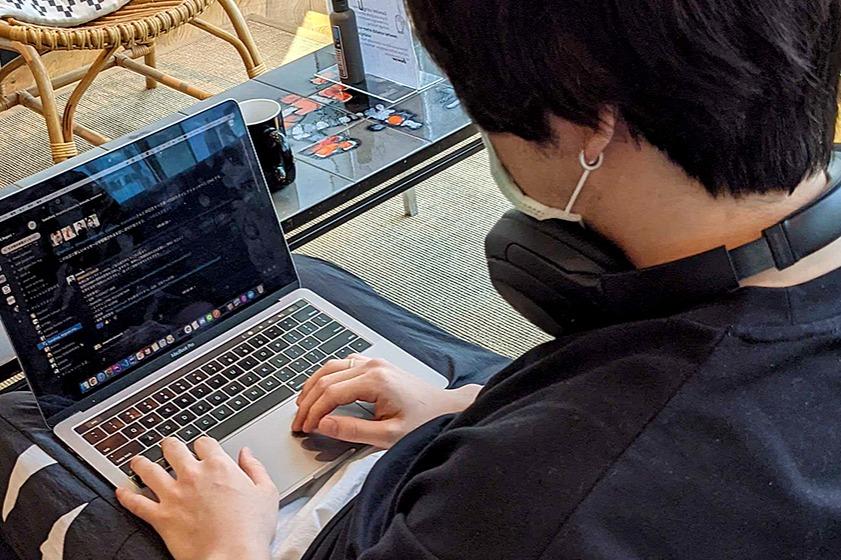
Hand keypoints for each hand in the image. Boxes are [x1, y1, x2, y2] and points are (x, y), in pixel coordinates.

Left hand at [116, 437, 278, 559]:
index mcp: (219, 466)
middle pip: (173, 449)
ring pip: (149, 470)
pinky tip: (121, 491)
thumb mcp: (266, 492)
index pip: (204, 442)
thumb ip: (255, 468)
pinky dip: (126, 496)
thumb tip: (246, 453)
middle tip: (168, 447)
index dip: (202, 444)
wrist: (232, 556)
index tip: (202, 448)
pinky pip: (136, 503)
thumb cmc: (251, 529)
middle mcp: (192, 475)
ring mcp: (174, 495)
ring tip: (138, 461)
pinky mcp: (160, 516)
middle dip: (170, 446)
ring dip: (142, 463)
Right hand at [292, 355, 480, 448]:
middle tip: (299, 422)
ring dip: (313, 386)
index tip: (304, 429)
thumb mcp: (388, 436)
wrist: (448, 409)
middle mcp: (372, 366)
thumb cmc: (425, 422)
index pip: (330, 393)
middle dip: (308, 401)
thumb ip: (352, 431)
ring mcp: (374, 363)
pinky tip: (322, 391)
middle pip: (326, 378)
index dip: (313, 412)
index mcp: (375, 381)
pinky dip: (327, 378)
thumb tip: (323, 425)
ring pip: (331, 367)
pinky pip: (343, 365)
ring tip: (303, 407)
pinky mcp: (377, 366)